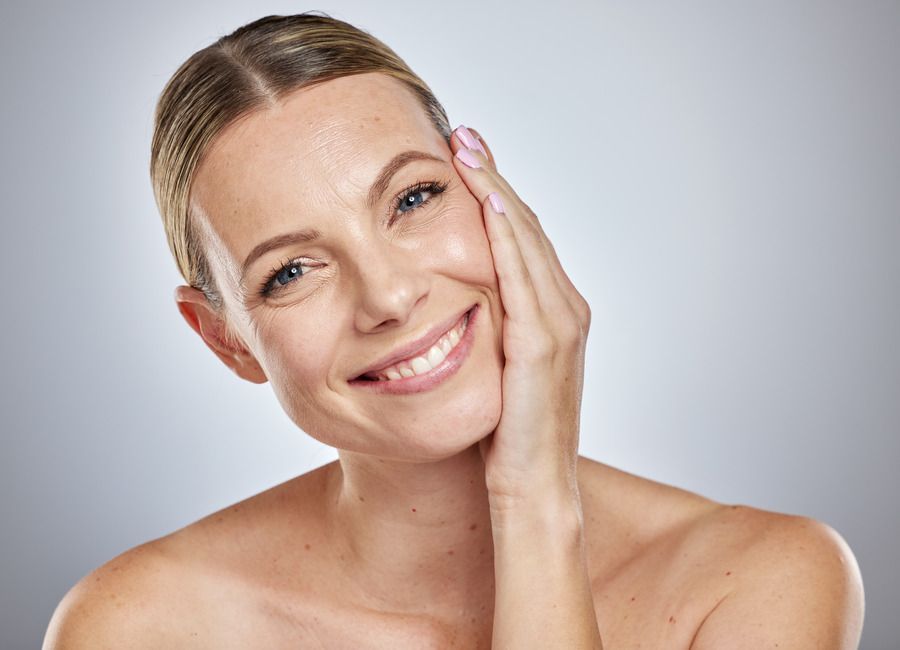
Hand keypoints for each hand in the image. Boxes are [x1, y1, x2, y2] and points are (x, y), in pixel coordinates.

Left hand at [450, 125, 591, 510]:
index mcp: (554, 313)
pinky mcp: (543, 345)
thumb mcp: (494, 367)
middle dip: (495, 178)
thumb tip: (453, 302)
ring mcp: (560, 325)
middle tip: (465, 135)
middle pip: (527, 228)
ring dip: (497, 191)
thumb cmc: (507, 436)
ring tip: (470, 150)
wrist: (531, 490)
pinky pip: (523, 277)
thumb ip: (487, 327)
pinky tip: (488, 201)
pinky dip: (507, 235)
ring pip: (527, 242)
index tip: (466, 158)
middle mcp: (566, 310)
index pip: (522, 240)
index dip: (495, 194)